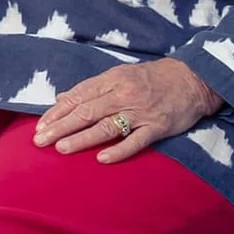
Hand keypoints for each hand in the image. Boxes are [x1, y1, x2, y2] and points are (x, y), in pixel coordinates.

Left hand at [32, 58, 222, 163]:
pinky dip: (118, 150)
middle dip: (61, 126)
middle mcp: (124, 94)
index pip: (79, 96)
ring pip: (106, 126)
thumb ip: (92, 87)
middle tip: (40, 140)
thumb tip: (62, 97)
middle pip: (87, 111)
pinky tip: (102, 159)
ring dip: (82, 138)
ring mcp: (140, 112)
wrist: (193, 79)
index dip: (58, 111)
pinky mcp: (157, 127)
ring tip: (61, 148)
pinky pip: (135, 141)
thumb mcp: (121, 74)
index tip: (40, 125)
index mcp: (113, 79)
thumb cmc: (153, 77)